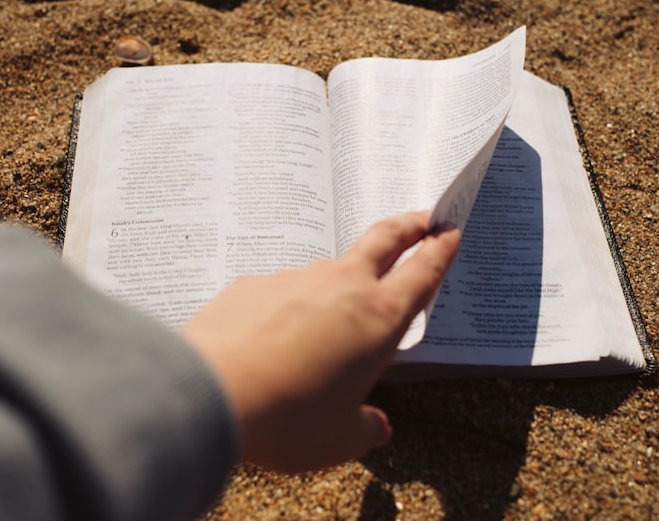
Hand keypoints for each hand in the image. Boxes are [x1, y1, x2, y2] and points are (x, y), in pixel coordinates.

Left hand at [179, 211, 460, 472]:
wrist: (209, 394)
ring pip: (328, 271)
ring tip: (325, 325)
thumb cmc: (286, 420)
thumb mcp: (338, 439)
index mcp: (379, 318)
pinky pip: (280, 292)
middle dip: (408, 226)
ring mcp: (295, 278)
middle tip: (422, 218)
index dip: (440, 251)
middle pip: (384, 239)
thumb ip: (364, 428)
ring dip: (337, 285)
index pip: (421, 273)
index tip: (450, 233)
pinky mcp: (254, 285)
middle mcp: (342, 286)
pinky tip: (268, 341)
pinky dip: (285, 308)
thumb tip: (377, 426)